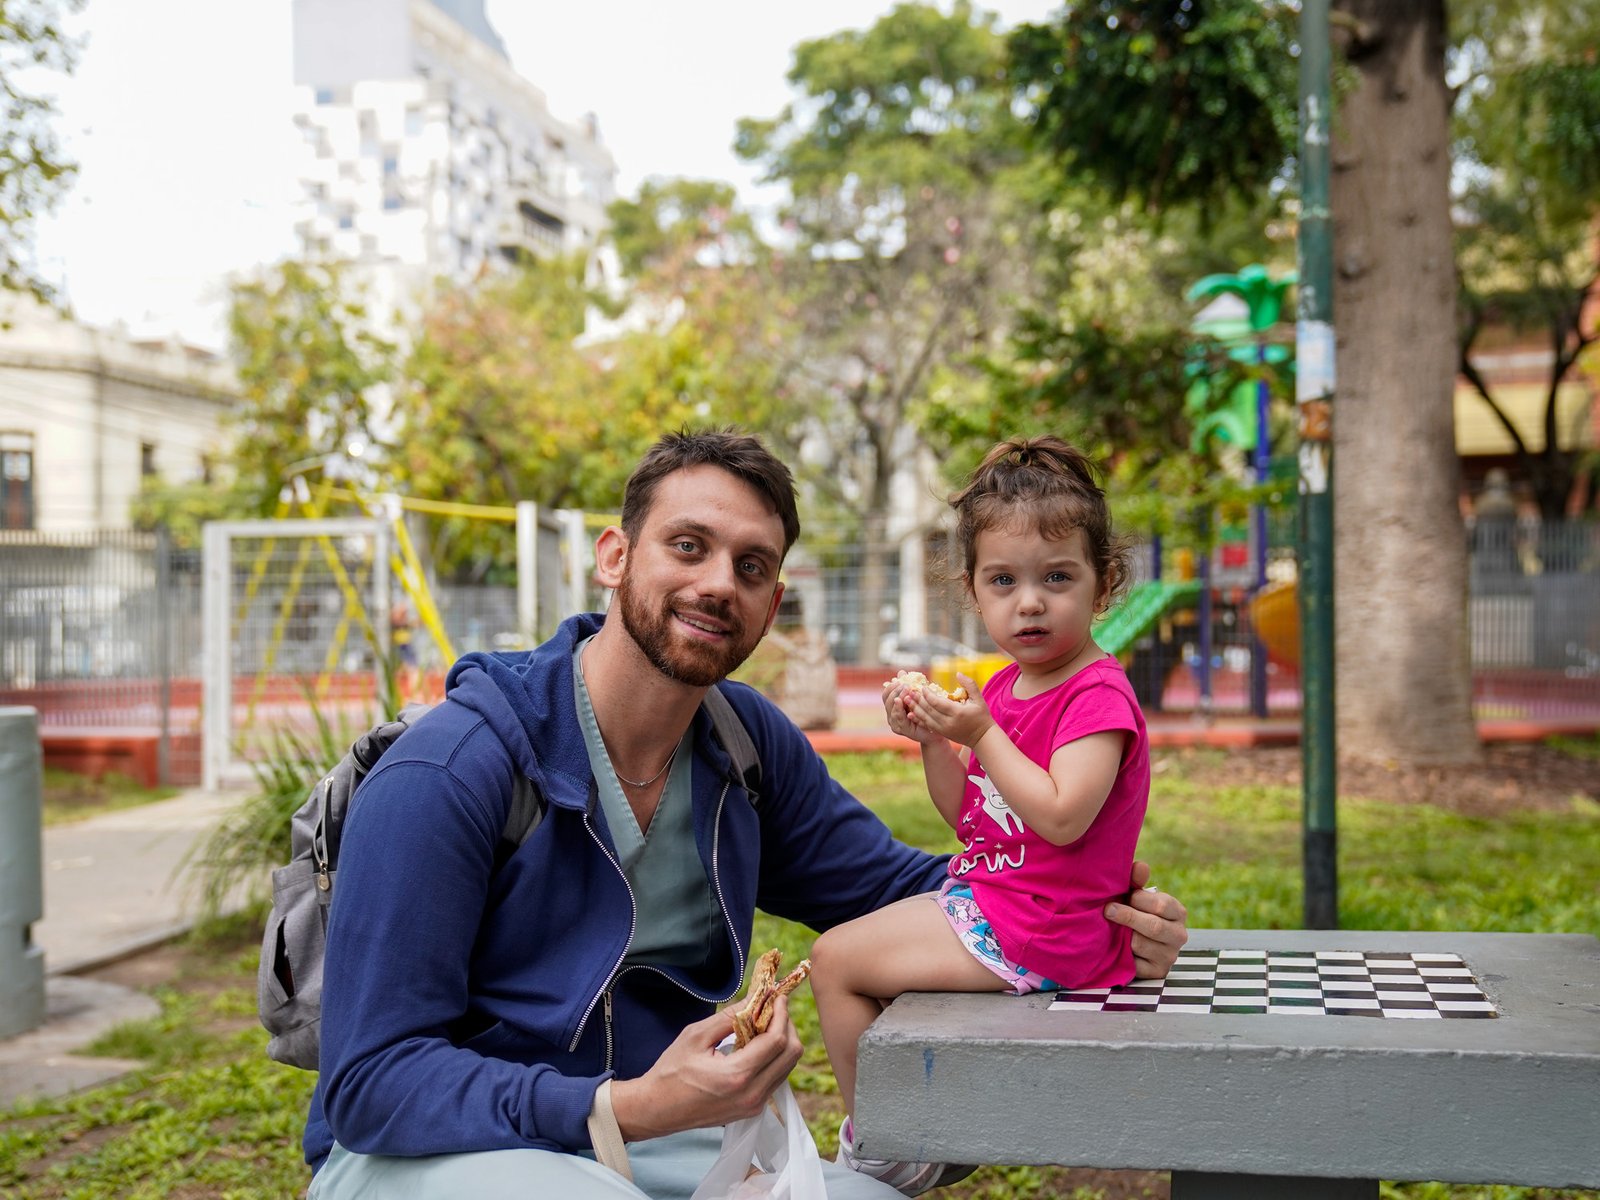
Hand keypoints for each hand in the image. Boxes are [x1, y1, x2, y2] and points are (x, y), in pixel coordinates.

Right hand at [608, 997, 801, 1140]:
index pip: (776, 1040)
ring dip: (782, 1042)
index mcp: (737, 1075)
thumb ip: (730, 1017)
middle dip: (787, 1026)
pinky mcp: (752, 1110)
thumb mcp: (696, 1036)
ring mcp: (754, 1106)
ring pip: (787, 1067)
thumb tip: (755, 999)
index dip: (781, 1014)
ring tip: (764, 1024)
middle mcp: (752, 1094)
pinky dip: (774, 1058)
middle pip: (791, 1055)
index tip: (777, 997)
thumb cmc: (671, 1072)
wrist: (657, 1110)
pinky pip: (776, 1079)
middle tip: (773, 1009)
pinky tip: (757, 1045)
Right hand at [882, 681, 939, 744]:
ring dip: (899, 699)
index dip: (891, 687)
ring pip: (892, 709)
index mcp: (894, 706)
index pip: (886, 695)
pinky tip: (904, 703)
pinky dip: (901, 710)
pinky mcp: (902, 730)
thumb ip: (909, 686)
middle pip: (887, 701)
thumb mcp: (918, 696)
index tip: (900, 680)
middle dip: (895, 691)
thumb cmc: (927, 713)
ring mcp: (895, 723)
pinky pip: (899, 719)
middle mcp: (892, 715)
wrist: (936, 730)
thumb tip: (901, 672)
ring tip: (906, 692)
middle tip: (905, 685)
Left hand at [906, 675, 994, 749]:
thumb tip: (958, 673)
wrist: (982, 737)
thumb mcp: (979, 699)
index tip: (922, 687)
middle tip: (908, 691)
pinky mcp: (942, 733)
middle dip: (917, 700)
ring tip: (906, 699)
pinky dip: (918, 719)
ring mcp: (944, 729)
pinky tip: (910, 713)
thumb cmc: (981, 716)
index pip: (937, 703)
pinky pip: (927, 725)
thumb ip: (969, 684)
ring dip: (915, 708)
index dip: (928, 695)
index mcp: (957, 713)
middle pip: (929, 710)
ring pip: (925, 718)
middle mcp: (948, 722)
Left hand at [1105, 860, 1188, 978]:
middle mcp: (1179, 935)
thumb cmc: (1133, 910)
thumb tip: (1141, 867)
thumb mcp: (1135, 894)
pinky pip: (1136, 965)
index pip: (1162, 904)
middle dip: (1127, 916)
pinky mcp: (1157, 973)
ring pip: (1141, 945)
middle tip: (1108, 910)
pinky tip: (1115, 947)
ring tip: (1112, 928)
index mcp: (1178, 912)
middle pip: (1154, 927)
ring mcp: (1169, 956)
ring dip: (1122, 936)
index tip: (1125, 896)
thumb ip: (1136, 879)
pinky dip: (1122, 955)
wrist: (1128, 939)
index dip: (1139, 899)